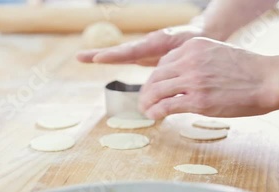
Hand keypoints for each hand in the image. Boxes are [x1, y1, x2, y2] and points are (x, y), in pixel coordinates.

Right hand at [76, 25, 203, 65]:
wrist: (199, 33)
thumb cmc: (193, 41)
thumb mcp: (187, 49)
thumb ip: (175, 58)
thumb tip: (163, 71)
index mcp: (155, 43)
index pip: (132, 51)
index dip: (115, 55)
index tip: (99, 57)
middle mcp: (146, 45)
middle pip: (119, 51)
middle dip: (100, 54)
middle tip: (80, 56)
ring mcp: (144, 50)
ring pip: (119, 53)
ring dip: (101, 55)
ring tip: (80, 57)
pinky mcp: (144, 54)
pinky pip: (125, 56)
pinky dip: (110, 57)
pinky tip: (96, 58)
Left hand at [138, 37, 278, 118]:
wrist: (269, 80)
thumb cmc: (250, 70)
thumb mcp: (219, 54)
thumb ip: (199, 62)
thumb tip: (186, 77)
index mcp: (194, 46)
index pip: (164, 62)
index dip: (156, 77)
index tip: (154, 86)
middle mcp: (190, 60)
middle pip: (156, 76)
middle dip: (147, 90)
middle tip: (145, 100)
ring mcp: (193, 80)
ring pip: (157, 90)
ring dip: (148, 102)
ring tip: (146, 110)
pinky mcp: (198, 100)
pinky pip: (167, 105)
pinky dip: (156, 111)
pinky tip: (154, 116)